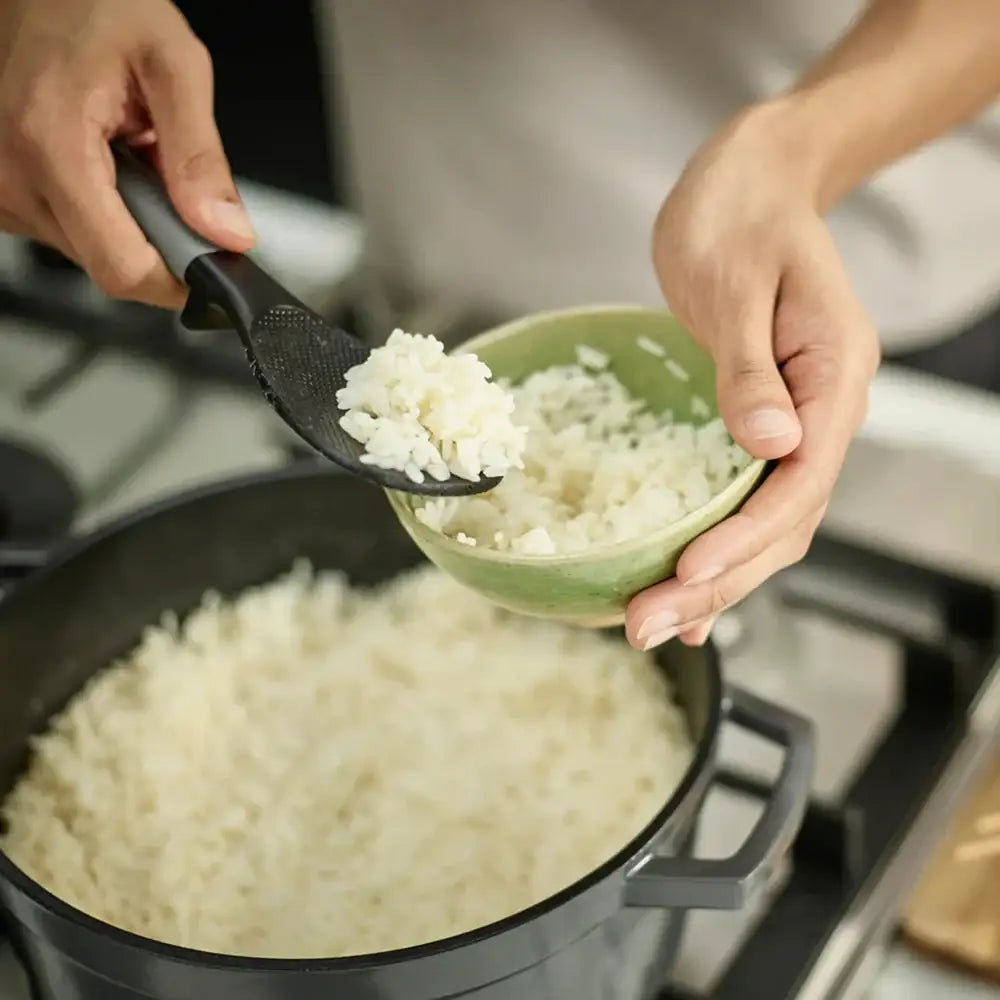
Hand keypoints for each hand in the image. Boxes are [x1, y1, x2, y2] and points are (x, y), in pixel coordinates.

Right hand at [0, 0, 253, 307]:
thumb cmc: (95, 6)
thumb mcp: (174, 65)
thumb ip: (200, 158)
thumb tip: (225, 231)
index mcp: (51, 145)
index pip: (122, 269)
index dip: (176, 279)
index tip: (207, 262)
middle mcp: (12, 176)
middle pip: (110, 265)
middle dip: (156, 235)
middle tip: (164, 174)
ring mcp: (1, 189)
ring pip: (91, 252)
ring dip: (127, 220)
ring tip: (128, 155)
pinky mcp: (2, 193)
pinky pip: (69, 230)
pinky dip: (99, 206)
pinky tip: (103, 161)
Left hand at [626, 107, 879, 649]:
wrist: (751, 182)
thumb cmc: (741, 213)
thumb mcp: (738, 282)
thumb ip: (752, 368)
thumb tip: (773, 445)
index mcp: (832, 377)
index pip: (798, 480)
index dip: (744, 536)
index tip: (689, 572)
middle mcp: (822, 412)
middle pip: (781, 522)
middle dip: (717, 581)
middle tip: (647, 626)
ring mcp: (794, 423)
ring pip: (764, 524)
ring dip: (711, 580)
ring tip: (651, 625)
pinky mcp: (758, 424)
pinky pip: (742, 500)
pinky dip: (714, 547)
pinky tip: (683, 587)